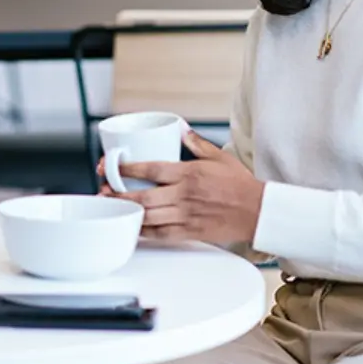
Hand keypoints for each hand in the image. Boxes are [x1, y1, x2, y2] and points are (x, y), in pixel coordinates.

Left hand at [99, 130, 264, 243]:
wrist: (260, 212)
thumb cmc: (240, 185)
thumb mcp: (219, 157)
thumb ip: (197, 144)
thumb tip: (181, 129)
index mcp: (188, 173)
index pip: (150, 169)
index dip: (126, 169)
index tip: (109, 166)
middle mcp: (184, 194)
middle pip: (142, 196)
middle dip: (117, 195)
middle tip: (102, 192)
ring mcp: (186, 215)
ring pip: (148, 217)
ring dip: (127, 213)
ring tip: (111, 209)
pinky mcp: (191, 232)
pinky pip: (161, 234)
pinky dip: (144, 232)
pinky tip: (132, 228)